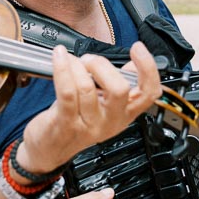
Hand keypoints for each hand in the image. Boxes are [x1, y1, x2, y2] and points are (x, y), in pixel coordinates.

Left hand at [19, 43, 162, 172]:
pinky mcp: (67, 124)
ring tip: (70, 60)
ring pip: (87, 87)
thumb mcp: (103, 105)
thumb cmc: (75, 122)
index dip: (148, 68)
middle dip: (102, 65)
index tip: (137, 48)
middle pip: (120, 89)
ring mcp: (89, 125)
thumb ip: (118, 85)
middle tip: (89, 61)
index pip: (149, 93)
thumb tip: (133, 66)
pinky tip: (59, 58)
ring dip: (77, 65)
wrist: (50, 149)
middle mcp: (111, 121)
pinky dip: (62, 70)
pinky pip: (67, 92)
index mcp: (125, 114)